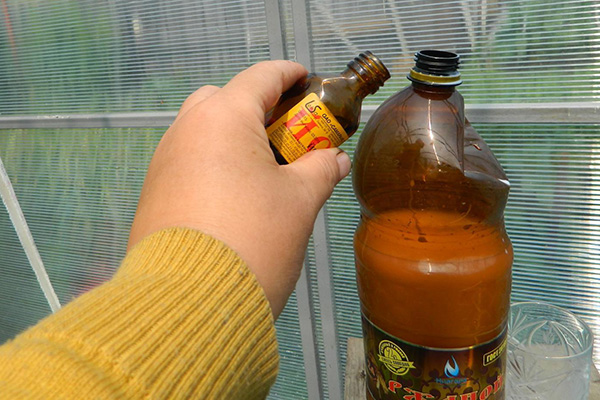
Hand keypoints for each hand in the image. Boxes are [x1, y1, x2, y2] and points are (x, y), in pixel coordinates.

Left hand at [127, 60, 350, 316]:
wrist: (190, 302)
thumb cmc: (253, 239)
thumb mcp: (299, 202)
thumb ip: (320, 170)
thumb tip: (334, 159)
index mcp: (223, 118)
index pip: (261, 76)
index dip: (289, 74)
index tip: (307, 79)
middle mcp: (186, 130)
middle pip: (225, 99)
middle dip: (257, 107)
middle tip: (286, 134)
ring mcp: (164, 161)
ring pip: (203, 131)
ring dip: (234, 138)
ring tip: (264, 172)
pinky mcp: (155, 192)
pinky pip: (189, 161)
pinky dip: (214, 164)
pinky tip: (235, 197)